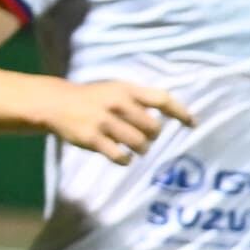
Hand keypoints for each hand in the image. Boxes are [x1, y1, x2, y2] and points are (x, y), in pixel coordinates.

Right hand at [36, 78, 194, 164]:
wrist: (56, 103)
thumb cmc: (96, 98)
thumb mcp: (118, 89)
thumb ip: (143, 99)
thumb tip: (177, 115)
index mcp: (127, 90)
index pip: (162, 99)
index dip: (181, 112)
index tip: (193, 124)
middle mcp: (117, 104)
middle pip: (154, 128)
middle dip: (152, 136)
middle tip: (144, 136)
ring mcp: (103, 121)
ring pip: (140, 144)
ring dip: (141, 149)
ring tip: (134, 147)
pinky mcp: (92, 138)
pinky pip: (120, 156)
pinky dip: (126, 159)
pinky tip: (123, 156)